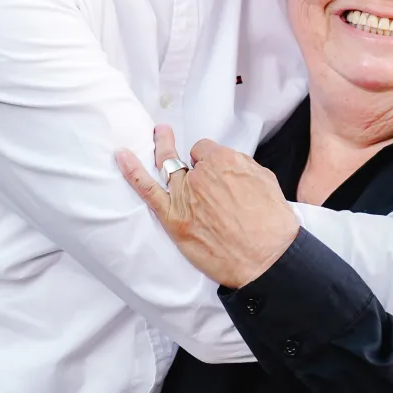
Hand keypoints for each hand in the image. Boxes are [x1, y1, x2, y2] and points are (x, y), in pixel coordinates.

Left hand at [117, 125, 299, 288]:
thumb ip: (242, 167)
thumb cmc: (271, 223)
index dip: (209, 160)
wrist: (265, 258)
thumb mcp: (265, 180)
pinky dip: (132, 173)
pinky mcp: (174, 218)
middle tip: (168, 134)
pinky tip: (121, 157)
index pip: (206, 149)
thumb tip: (229, 165)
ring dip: (161, 148)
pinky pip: (148, 191)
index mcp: (225, 161)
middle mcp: (201, 174)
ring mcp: (185, 195)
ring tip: (157, 136)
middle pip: (187, 157)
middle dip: (181, 148)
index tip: (214, 171)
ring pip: (167, 166)